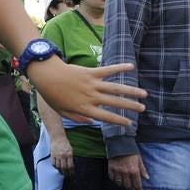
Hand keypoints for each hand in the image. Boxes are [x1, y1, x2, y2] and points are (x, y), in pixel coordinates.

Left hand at [26, 60, 145, 127]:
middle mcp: (91, 97)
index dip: (119, 121)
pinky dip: (119, 68)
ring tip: (144, 94)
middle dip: (130, 106)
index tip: (129, 124)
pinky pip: (108, 70)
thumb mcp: (62, 111)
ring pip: (116, 88)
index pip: (106, 117)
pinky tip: (131, 66)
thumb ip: (78, 118)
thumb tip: (92, 122)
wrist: (46, 76)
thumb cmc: (52, 94)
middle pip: (115, 103)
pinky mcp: (91, 72)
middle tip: (142, 109)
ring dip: (131, 91)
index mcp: (84, 108)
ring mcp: (92, 84)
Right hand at [49, 137, 74, 175]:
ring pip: (58, 166)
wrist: (58, 138)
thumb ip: (71, 158)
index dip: (71, 171)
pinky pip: (53, 163)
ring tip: (62, 172)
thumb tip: (71, 166)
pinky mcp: (52, 155)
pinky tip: (57, 167)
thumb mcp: (71, 150)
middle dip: (66, 173)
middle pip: (64, 167)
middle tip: (66, 175)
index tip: (71, 174)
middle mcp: (63, 156)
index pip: (70, 166)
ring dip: (60, 170)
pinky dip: (55, 166)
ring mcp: (57, 155)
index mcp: (69, 154)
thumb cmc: (66, 144)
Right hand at [109, 153, 148, 189]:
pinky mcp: (111, 168)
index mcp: (134, 170)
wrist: (120, 143)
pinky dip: (115, 180)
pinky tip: (117, 180)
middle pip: (128, 185)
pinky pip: (112, 178)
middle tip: (132, 188)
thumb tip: (147, 178)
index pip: (137, 184)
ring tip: (124, 184)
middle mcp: (126, 172)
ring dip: (122, 185)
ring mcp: (117, 170)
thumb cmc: (131, 151)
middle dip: (131, 188)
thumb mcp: (139, 160)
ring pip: (119, 183)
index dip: (138, 189)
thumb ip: (143, 169)